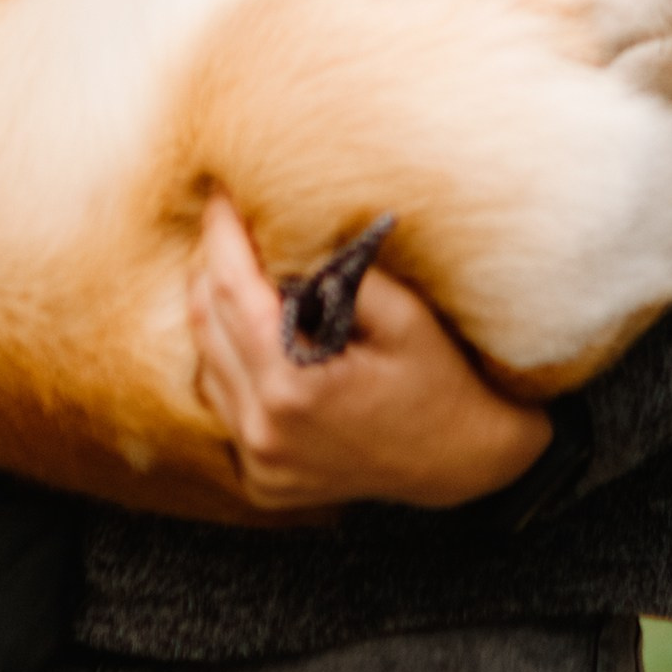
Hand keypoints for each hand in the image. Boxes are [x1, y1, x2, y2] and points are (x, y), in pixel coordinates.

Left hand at [186, 194, 551, 512]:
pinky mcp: (262, 478)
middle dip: (211, 265)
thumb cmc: (442, 381)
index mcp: (293, 389)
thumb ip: (342, 272)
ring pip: (206, 363)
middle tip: (228, 221)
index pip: (231, 291)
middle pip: (206, 325)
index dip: (221, 235)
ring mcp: (260, 462)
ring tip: (241, 268)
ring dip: (216, 312)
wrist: (465, 460)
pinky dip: (228, 359)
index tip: (220, 192)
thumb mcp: (405, 315)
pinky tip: (254, 330)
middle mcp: (264, 432)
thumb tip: (286, 234)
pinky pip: (223, 402)